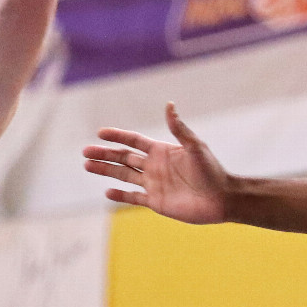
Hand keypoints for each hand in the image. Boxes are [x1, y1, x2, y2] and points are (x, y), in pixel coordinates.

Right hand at [83, 103, 232, 223]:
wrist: (221, 198)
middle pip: (123, 158)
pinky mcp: (155, 202)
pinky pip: (133, 197)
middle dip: (104, 154)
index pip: (133, 141)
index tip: (100, 133)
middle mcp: (154, 166)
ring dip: (105, 171)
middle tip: (84, 151)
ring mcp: (153, 184)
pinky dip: (120, 195)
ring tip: (87, 166)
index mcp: (161, 151)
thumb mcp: (195, 146)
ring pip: (123, 176)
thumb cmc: (211, 171)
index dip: (117, 136)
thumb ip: (179, 128)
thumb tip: (169, 104)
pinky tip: (107, 191)